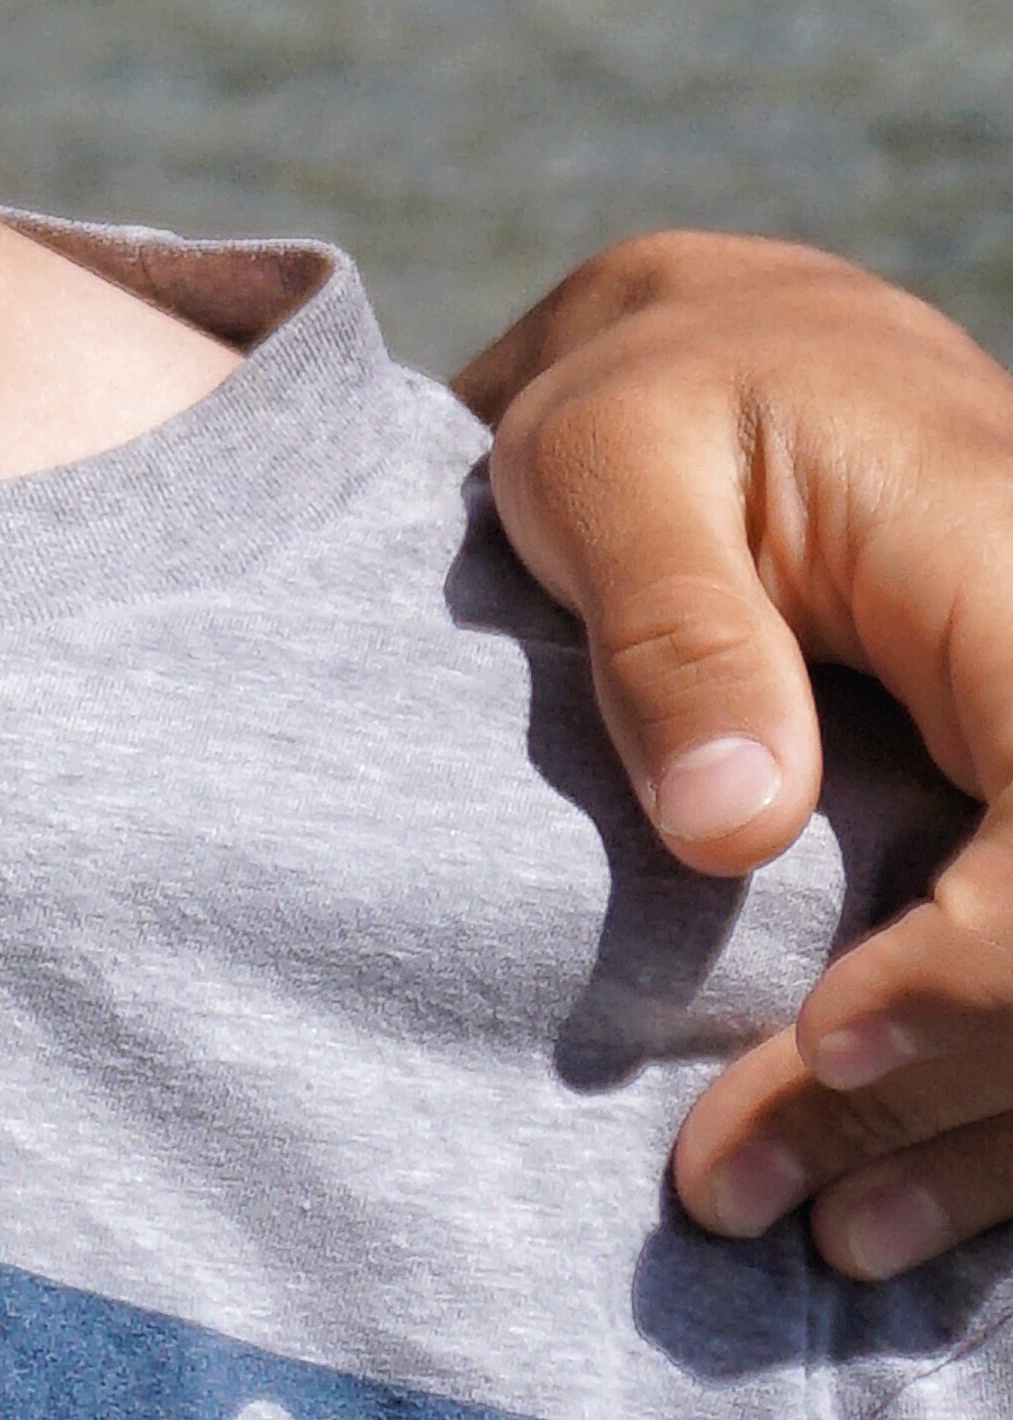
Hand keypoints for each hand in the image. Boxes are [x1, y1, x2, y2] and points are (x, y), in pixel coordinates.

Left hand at [460, 232, 1012, 1277]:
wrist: (752, 359)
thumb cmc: (666, 402)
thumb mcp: (614, 461)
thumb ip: (675, 628)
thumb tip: (726, 824)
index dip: (981, 975)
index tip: (824, 1052)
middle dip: (952, 1102)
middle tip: (749, 1190)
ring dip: (980, 1147)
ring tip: (812, 1230)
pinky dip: (992, 1121)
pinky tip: (888, 1206)